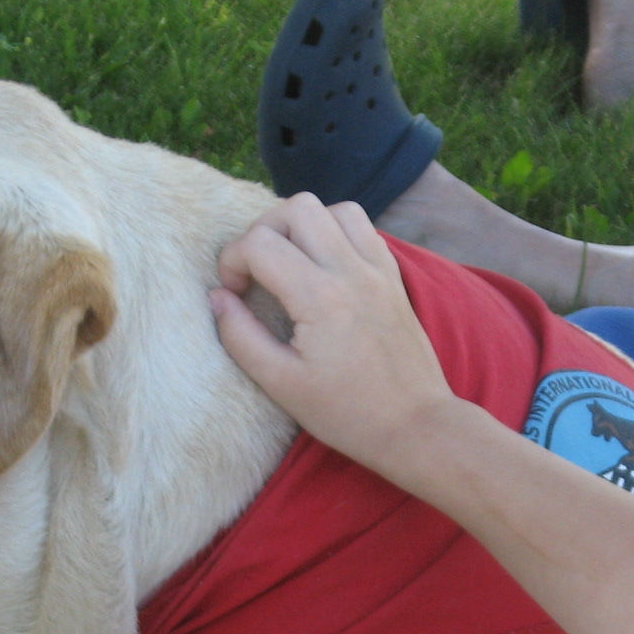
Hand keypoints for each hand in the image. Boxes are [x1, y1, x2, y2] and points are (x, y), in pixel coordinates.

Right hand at [212, 193, 464, 472]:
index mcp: (320, 298)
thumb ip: (240, 336)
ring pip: (336, 209)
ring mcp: (379, 271)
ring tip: (291, 264)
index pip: (260, 243)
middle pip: (298, 207)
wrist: (416, 426)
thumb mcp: (281, 384)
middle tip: (257, 271)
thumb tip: (217, 298)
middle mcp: (352, 272)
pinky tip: (324, 269)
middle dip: (264, 230)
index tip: (234, 296)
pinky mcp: (394, 278)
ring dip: (304, 226)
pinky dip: (337, 234)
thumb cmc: (348, 413)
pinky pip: (364, 229)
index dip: (232, 262)